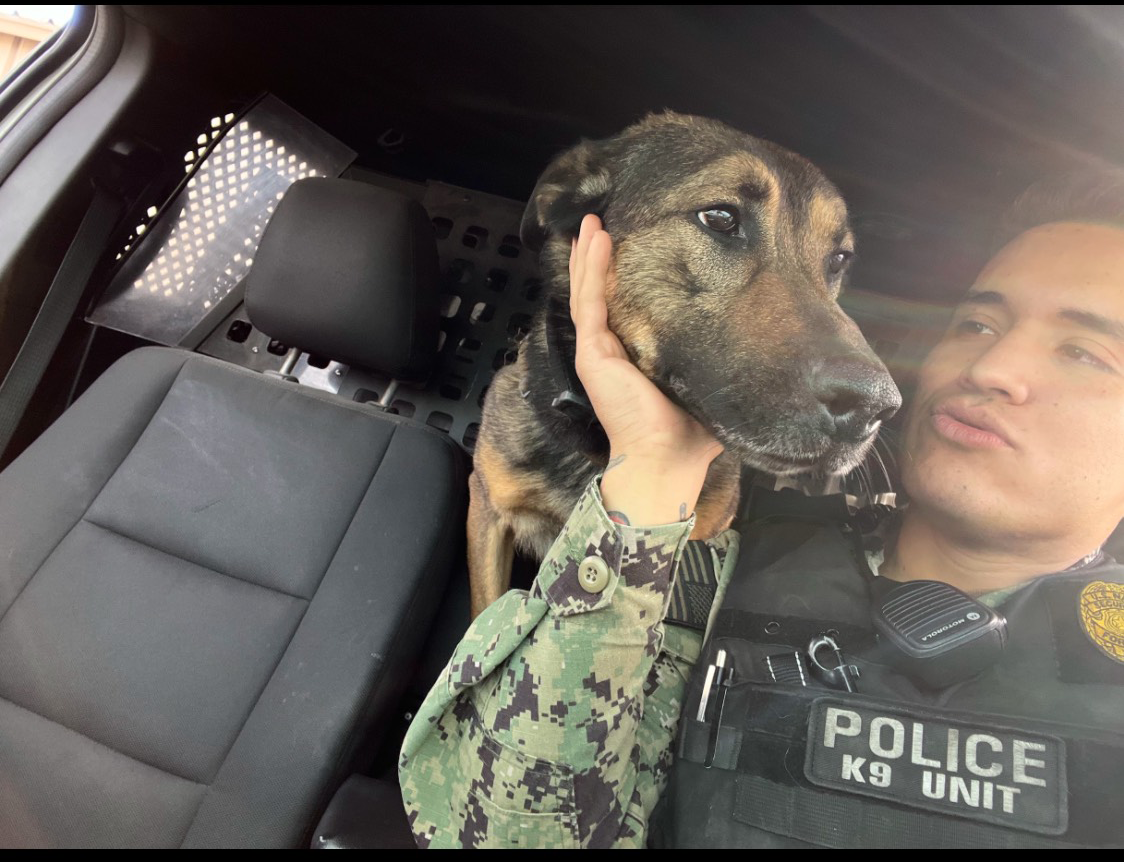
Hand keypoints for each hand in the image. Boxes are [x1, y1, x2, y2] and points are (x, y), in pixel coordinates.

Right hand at [569, 214, 722, 524]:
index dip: (621, 277)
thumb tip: (761, 346)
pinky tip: (594, 243)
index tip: (630, 245)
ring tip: (592, 223)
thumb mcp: (707, 384)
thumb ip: (717, 361)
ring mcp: (599, 351)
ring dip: (588, 257)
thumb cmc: (689, 434)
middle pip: (599, 294)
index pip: (622, 308)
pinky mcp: (594, 354)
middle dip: (597, 259)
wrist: (667, 460)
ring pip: (589, 292)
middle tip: (599, 223)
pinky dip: (591, 271)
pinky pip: (590, 302)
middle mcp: (611, 351)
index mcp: (633, 358)